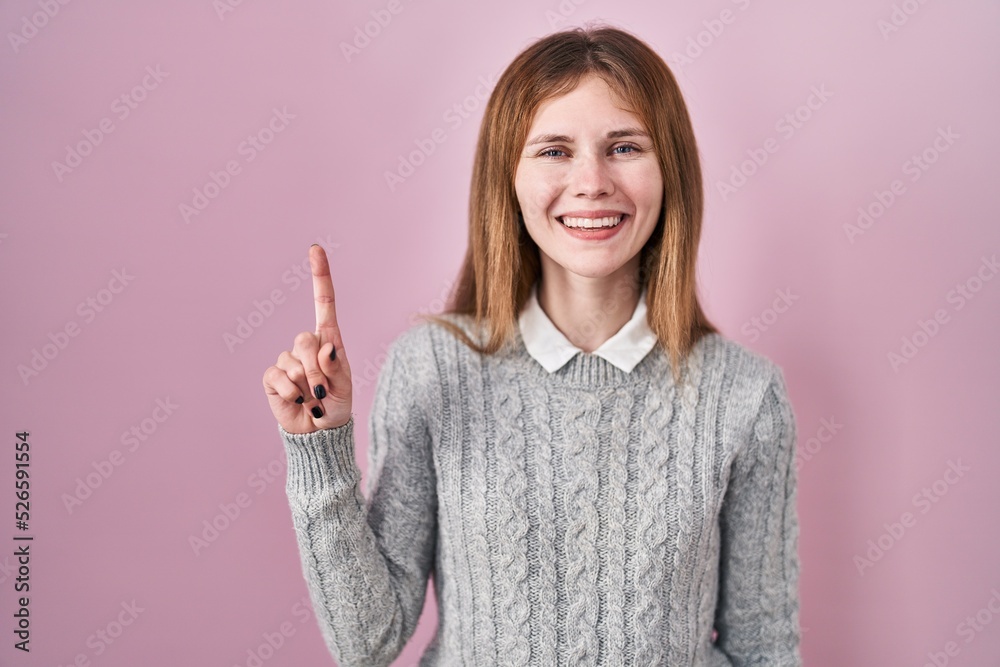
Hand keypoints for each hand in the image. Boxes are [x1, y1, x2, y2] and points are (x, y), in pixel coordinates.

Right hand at [263, 245, 352, 432]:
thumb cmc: (335, 405)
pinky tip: (296, 400)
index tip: (315, 249)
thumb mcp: (344, 387)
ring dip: (307, 385)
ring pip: (294, 362)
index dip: (320, 276)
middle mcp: (307, 346)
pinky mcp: (272, 377)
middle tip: (323, 391)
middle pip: (305, 339)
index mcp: (329, 340)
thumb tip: (326, 348)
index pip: (324, 303)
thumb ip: (336, 368)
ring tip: (312, 399)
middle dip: (317, 368)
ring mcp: (288, 360)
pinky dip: (290, 392)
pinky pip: (278, 376)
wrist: (318, 432)